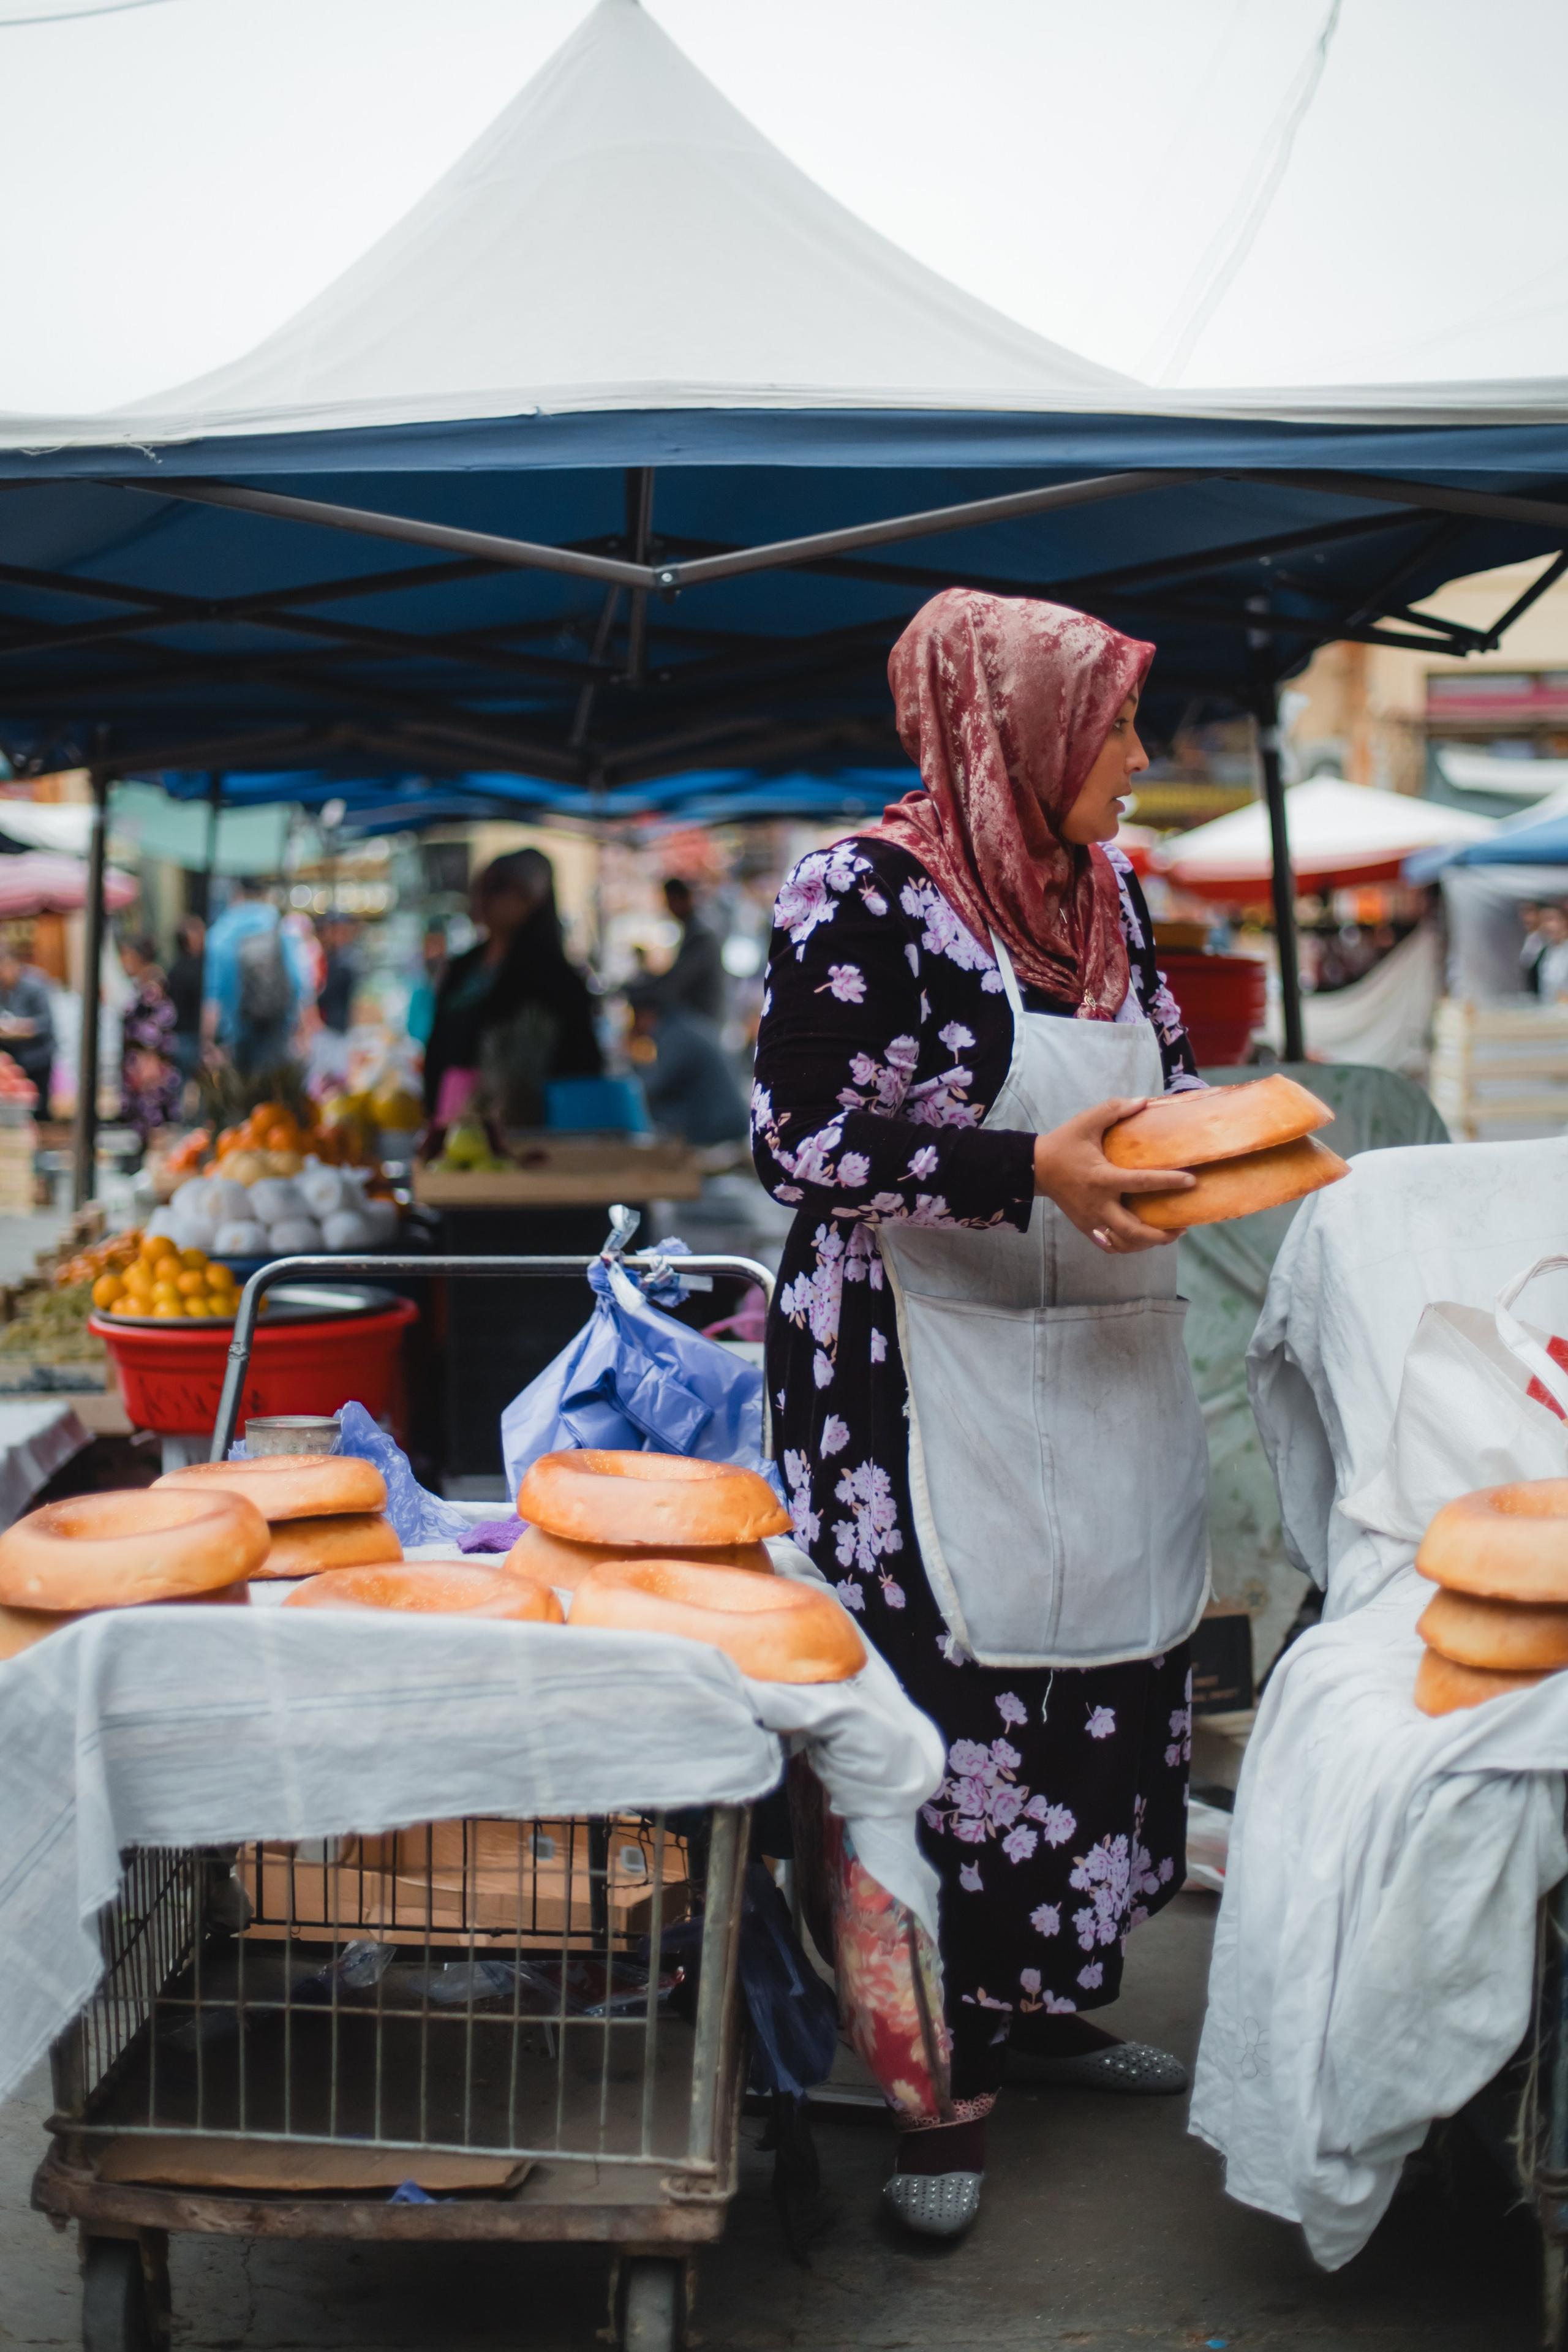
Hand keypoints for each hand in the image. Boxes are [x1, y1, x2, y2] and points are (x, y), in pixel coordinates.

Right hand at [1032, 1096, 1194, 1253]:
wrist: (1036, 1168)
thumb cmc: (1064, 1144)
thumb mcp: (1086, 1121)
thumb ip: (1114, 1109)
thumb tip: (1143, 1102)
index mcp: (1102, 1178)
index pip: (1141, 1183)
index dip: (1169, 1182)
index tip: (1191, 1181)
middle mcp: (1098, 1204)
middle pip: (1134, 1230)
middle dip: (1161, 1234)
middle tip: (1182, 1226)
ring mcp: (1091, 1219)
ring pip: (1123, 1243)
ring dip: (1147, 1243)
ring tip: (1166, 1234)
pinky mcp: (1085, 1226)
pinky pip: (1110, 1244)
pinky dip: (1127, 1245)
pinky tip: (1140, 1238)